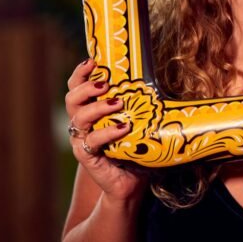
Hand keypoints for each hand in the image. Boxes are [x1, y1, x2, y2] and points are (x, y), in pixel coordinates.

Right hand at [65, 60, 145, 200]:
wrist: (130, 181)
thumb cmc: (135, 145)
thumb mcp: (139, 120)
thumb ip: (142, 102)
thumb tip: (170, 79)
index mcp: (91, 110)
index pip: (77, 87)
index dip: (81, 73)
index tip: (93, 61)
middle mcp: (82, 123)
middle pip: (72, 99)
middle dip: (86, 87)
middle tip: (105, 83)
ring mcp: (82, 140)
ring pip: (79, 118)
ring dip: (98, 107)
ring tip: (117, 102)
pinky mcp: (88, 156)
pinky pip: (92, 141)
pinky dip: (108, 132)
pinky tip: (124, 127)